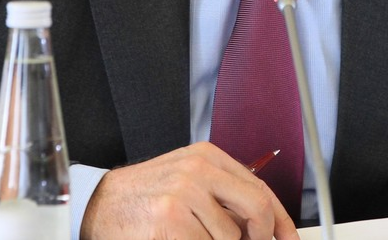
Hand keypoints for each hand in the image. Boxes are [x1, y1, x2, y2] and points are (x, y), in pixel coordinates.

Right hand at [79, 142, 299, 239]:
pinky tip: (179, 238)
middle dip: (260, 236)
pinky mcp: (168, 222)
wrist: (99, 203)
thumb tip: (263, 225)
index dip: (280, 220)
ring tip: (194, 236)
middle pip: (255, 210)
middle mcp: (198, 171)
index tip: (289, 239)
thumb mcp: (187, 179)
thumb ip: (223, 193)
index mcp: (207, 157)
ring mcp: (183, 196)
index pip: (260, 188)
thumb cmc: (145, 194)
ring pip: (228, 238)